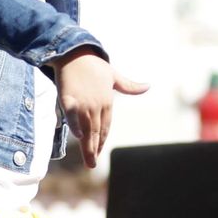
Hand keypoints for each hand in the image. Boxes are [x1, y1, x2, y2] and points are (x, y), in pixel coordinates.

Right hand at [54, 50, 149, 167]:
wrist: (76, 52)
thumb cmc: (94, 65)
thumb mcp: (114, 76)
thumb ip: (130, 85)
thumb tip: (148, 86)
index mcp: (108, 102)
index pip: (106, 127)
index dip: (102, 141)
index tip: (98, 152)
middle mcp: (97, 105)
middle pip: (96, 131)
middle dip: (94, 150)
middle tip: (91, 166)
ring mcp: (84, 102)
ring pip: (87, 128)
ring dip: (87, 145)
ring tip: (88, 160)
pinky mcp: (69, 98)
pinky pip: (72, 115)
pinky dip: (75, 125)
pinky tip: (79, 136)